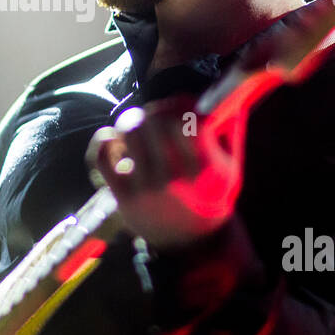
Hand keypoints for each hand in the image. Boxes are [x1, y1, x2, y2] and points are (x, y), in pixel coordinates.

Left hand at [86, 94, 242, 250]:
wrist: (191, 243)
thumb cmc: (211, 196)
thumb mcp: (232, 168)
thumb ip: (231, 129)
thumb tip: (232, 91)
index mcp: (204, 168)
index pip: (187, 118)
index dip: (182, 104)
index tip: (182, 109)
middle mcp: (174, 177)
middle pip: (156, 119)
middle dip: (156, 110)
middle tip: (158, 116)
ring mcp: (146, 187)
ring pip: (130, 130)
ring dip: (132, 121)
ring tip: (139, 127)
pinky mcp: (123, 196)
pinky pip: (102, 156)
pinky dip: (105, 140)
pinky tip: (115, 140)